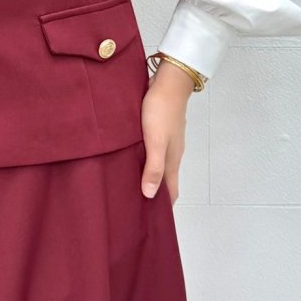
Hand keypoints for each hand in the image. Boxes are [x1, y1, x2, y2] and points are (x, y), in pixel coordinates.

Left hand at [140, 61, 194, 201]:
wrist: (169, 81)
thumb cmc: (161, 111)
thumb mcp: (155, 141)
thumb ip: (153, 167)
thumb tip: (150, 195)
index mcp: (172, 160)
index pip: (170, 191)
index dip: (163, 207)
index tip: (151, 220)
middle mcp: (171, 153)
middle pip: (164, 180)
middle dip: (153, 194)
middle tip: (133, 204)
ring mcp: (166, 140)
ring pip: (157, 164)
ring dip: (146, 175)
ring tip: (127, 183)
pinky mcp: (158, 128)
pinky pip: (151, 150)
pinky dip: (143, 159)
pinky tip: (129, 157)